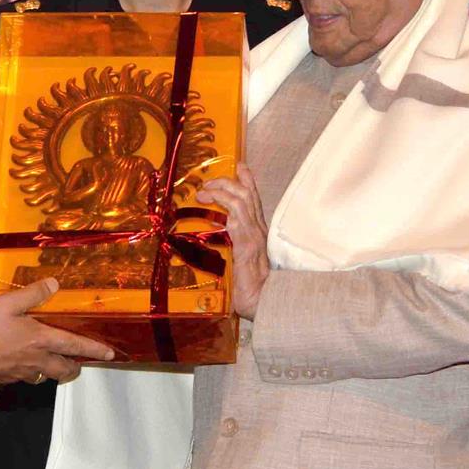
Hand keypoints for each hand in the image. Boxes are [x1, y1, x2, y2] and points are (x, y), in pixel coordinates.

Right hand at [0, 278, 115, 385]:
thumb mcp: (7, 303)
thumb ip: (32, 294)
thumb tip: (55, 285)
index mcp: (39, 339)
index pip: (74, 345)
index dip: (94, 349)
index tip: (110, 354)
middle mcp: (35, 359)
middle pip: (65, 369)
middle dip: (75, 366)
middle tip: (79, 362)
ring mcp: (21, 373)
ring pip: (47, 375)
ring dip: (56, 370)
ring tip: (55, 361)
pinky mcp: (7, 380)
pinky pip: (28, 378)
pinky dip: (34, 372)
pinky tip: (24, 363)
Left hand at [197, 162, 267, 319]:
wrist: (264, 303)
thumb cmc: (252, 286)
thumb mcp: (241, 258)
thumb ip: (233, 242)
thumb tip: (217, 229)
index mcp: (258, 232)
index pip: (255, 199)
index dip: (248, 180)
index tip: (239, 165)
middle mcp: (259, 230)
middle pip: (248, 194)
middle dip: (227, 182)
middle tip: (207, 183)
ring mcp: (254, 237)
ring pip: (241, 202)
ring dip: (221, 192)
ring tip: (204, 192)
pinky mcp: (247, 247)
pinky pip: (237, 221)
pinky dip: (225, 209)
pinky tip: (212, 207)